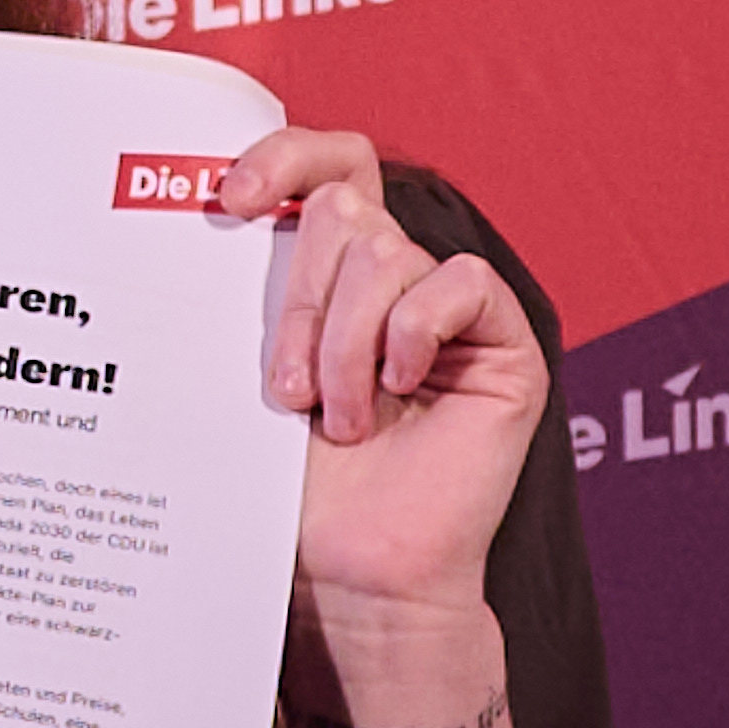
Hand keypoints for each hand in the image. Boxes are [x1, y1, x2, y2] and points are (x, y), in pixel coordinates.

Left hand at [214, 127, 547, 633]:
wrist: (351, 570)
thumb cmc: (295, 487)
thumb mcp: (253, 371)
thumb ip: (255, 291)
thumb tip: (226, 209)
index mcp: (330, 277)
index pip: (329, 166)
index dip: (285, 157)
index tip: (232, 198)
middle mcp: (393, 281)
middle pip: (344, 213)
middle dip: (299, 302)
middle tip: (286, 389)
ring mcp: (449, 308)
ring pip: (385, 253)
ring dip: (344, 342)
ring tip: (338, 419)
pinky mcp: (502, 340)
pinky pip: (458, 282)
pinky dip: (412, 335)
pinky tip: (401, 391)